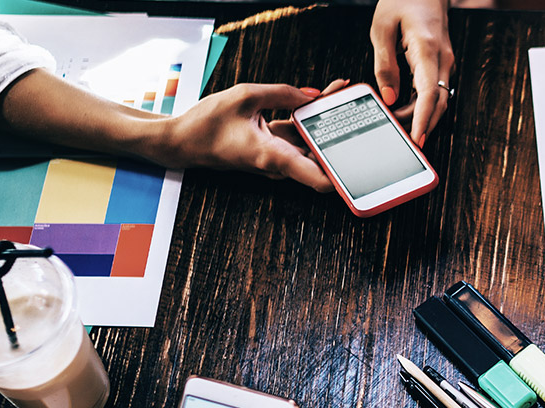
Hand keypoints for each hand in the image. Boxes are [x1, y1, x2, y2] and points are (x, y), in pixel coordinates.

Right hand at [153, 82, 344, 192]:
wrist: (182, 140)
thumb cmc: (207, 123)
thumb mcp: (246, 96)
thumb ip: (282, 93)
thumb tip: (313, 95)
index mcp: (274, 156)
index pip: (319, 179)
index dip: (344, 177)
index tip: (362, 168)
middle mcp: (279, 163)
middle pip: (320, 154)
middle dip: (341, 136)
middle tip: (358, 112)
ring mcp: (276, 158)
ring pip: (309, 142)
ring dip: (325, 123)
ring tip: (343, 96)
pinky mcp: (272, 149)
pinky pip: (296, 136)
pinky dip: (307, 120)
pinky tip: (320, 99)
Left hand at [371, 0, 453, 147]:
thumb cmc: (402, 0)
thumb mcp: (382, 28)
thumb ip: (384, 64)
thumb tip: (389, 97)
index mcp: (427, 48)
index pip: (429, 93)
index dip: (423, 119)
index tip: (416, 139)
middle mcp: (442, 59)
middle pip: (438, 103)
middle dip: (422, 125)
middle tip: (401, 141)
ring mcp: (445, 62)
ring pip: (439, 100)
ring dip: (423, 117)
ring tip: (401, 129)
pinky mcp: (441, 64)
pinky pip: (436, 91)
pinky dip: (423, 106)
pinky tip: (407, 113)